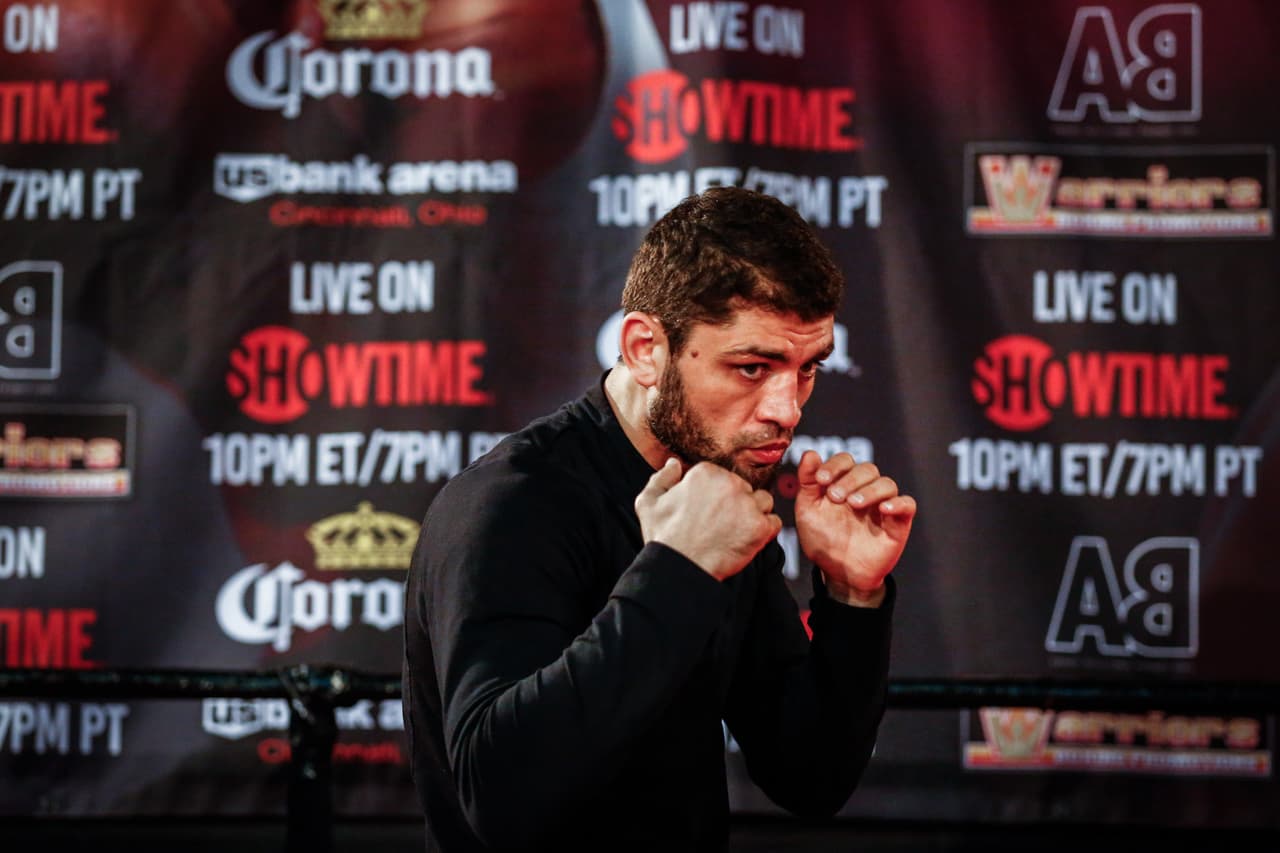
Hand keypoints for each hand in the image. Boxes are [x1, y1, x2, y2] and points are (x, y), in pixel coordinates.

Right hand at [635, 459, 780, 579]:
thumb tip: (674, 463)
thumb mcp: (648, 502)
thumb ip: (662, 478)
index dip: (716, 495)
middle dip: (736, 504)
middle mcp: (730, 484)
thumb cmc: (665, 539)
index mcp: (706, 473)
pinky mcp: (760, 527)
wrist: (679, 568)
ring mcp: (747, 505)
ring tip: (735, 531)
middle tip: (721, 524)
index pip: (723, 477)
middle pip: (744, 488)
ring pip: (762, 502)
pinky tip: (747, 539)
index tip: (709, 511)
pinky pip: (774, 522)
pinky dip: (765, 531)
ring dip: (753, 514)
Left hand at [794, 451, 915, 606]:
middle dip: (850, 479)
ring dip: (870, 490)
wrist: (838, 573)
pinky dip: (897, 503)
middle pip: (867, 469)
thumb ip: (807, 482)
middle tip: (835, 497)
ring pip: (887, 484)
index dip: (834, 465)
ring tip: (854, 504)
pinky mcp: (898, 523)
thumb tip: (809, 454)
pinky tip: (883, 509)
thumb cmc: (823, 540)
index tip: (821, 479)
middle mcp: (865, 490)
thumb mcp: (808, 510)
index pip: (845, 460)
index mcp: (843, 483)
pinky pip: (907, 504)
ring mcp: (883, 505)